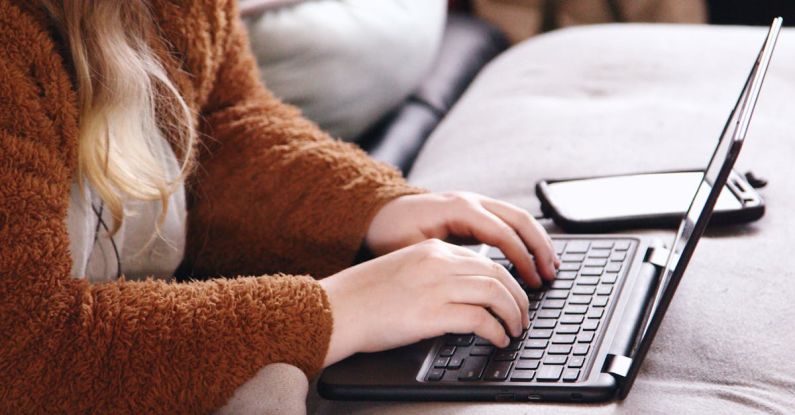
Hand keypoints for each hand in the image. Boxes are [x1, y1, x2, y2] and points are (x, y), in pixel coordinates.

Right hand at [319, 239, 529, 366]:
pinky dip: (496, 331)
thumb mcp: (404, 270)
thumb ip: (434, 273)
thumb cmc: (364, 296)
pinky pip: (480, 320)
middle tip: (523, 315)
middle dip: (518, 297)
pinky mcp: (431, 315)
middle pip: (497, 274)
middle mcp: (437, 263)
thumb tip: (465, 293)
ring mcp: (435, 287)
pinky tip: (498, 339)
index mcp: (432, 250)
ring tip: (515, 329)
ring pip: (495, 293)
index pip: (484, 260)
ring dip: (513, 314)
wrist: (336, 309)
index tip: (513, 297)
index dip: (506, 280)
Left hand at [366, 192, 558, 287]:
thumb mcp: (411, 250)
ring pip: (518, 218)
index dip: (521, 258)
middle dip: (539, 247)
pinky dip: (525, 239)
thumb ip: (440, 261)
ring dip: (538, 242)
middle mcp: (471, 200)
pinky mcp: (475, 213)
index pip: (502, 232)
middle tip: (550, 275)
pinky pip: (508, 222)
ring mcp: (475, 204)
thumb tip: (467, 282)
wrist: (378, 215)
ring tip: (551, 267)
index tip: (532, 281)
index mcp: (458, 208)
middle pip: (519, 219)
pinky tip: (533, 258)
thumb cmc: (390, 234)